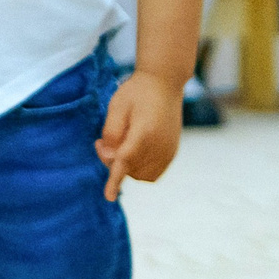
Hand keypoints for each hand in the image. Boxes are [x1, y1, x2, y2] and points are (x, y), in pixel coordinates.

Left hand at [97, 71, 181, 199]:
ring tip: (123, 145)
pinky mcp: (173, 151)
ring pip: (142, 175)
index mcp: (144, 132)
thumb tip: (111, 158)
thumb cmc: (138, 92)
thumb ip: (111, 134)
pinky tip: (135, 152)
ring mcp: (169, 150)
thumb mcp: (117, 107)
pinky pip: (154, 173)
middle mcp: (160, 145)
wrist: (165, 82)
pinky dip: (141, 169)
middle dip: (114, 162)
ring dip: (128, 168)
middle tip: (105, 142)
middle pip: (130, 169)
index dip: (115, 180)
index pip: (125, 161)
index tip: (109, 197)